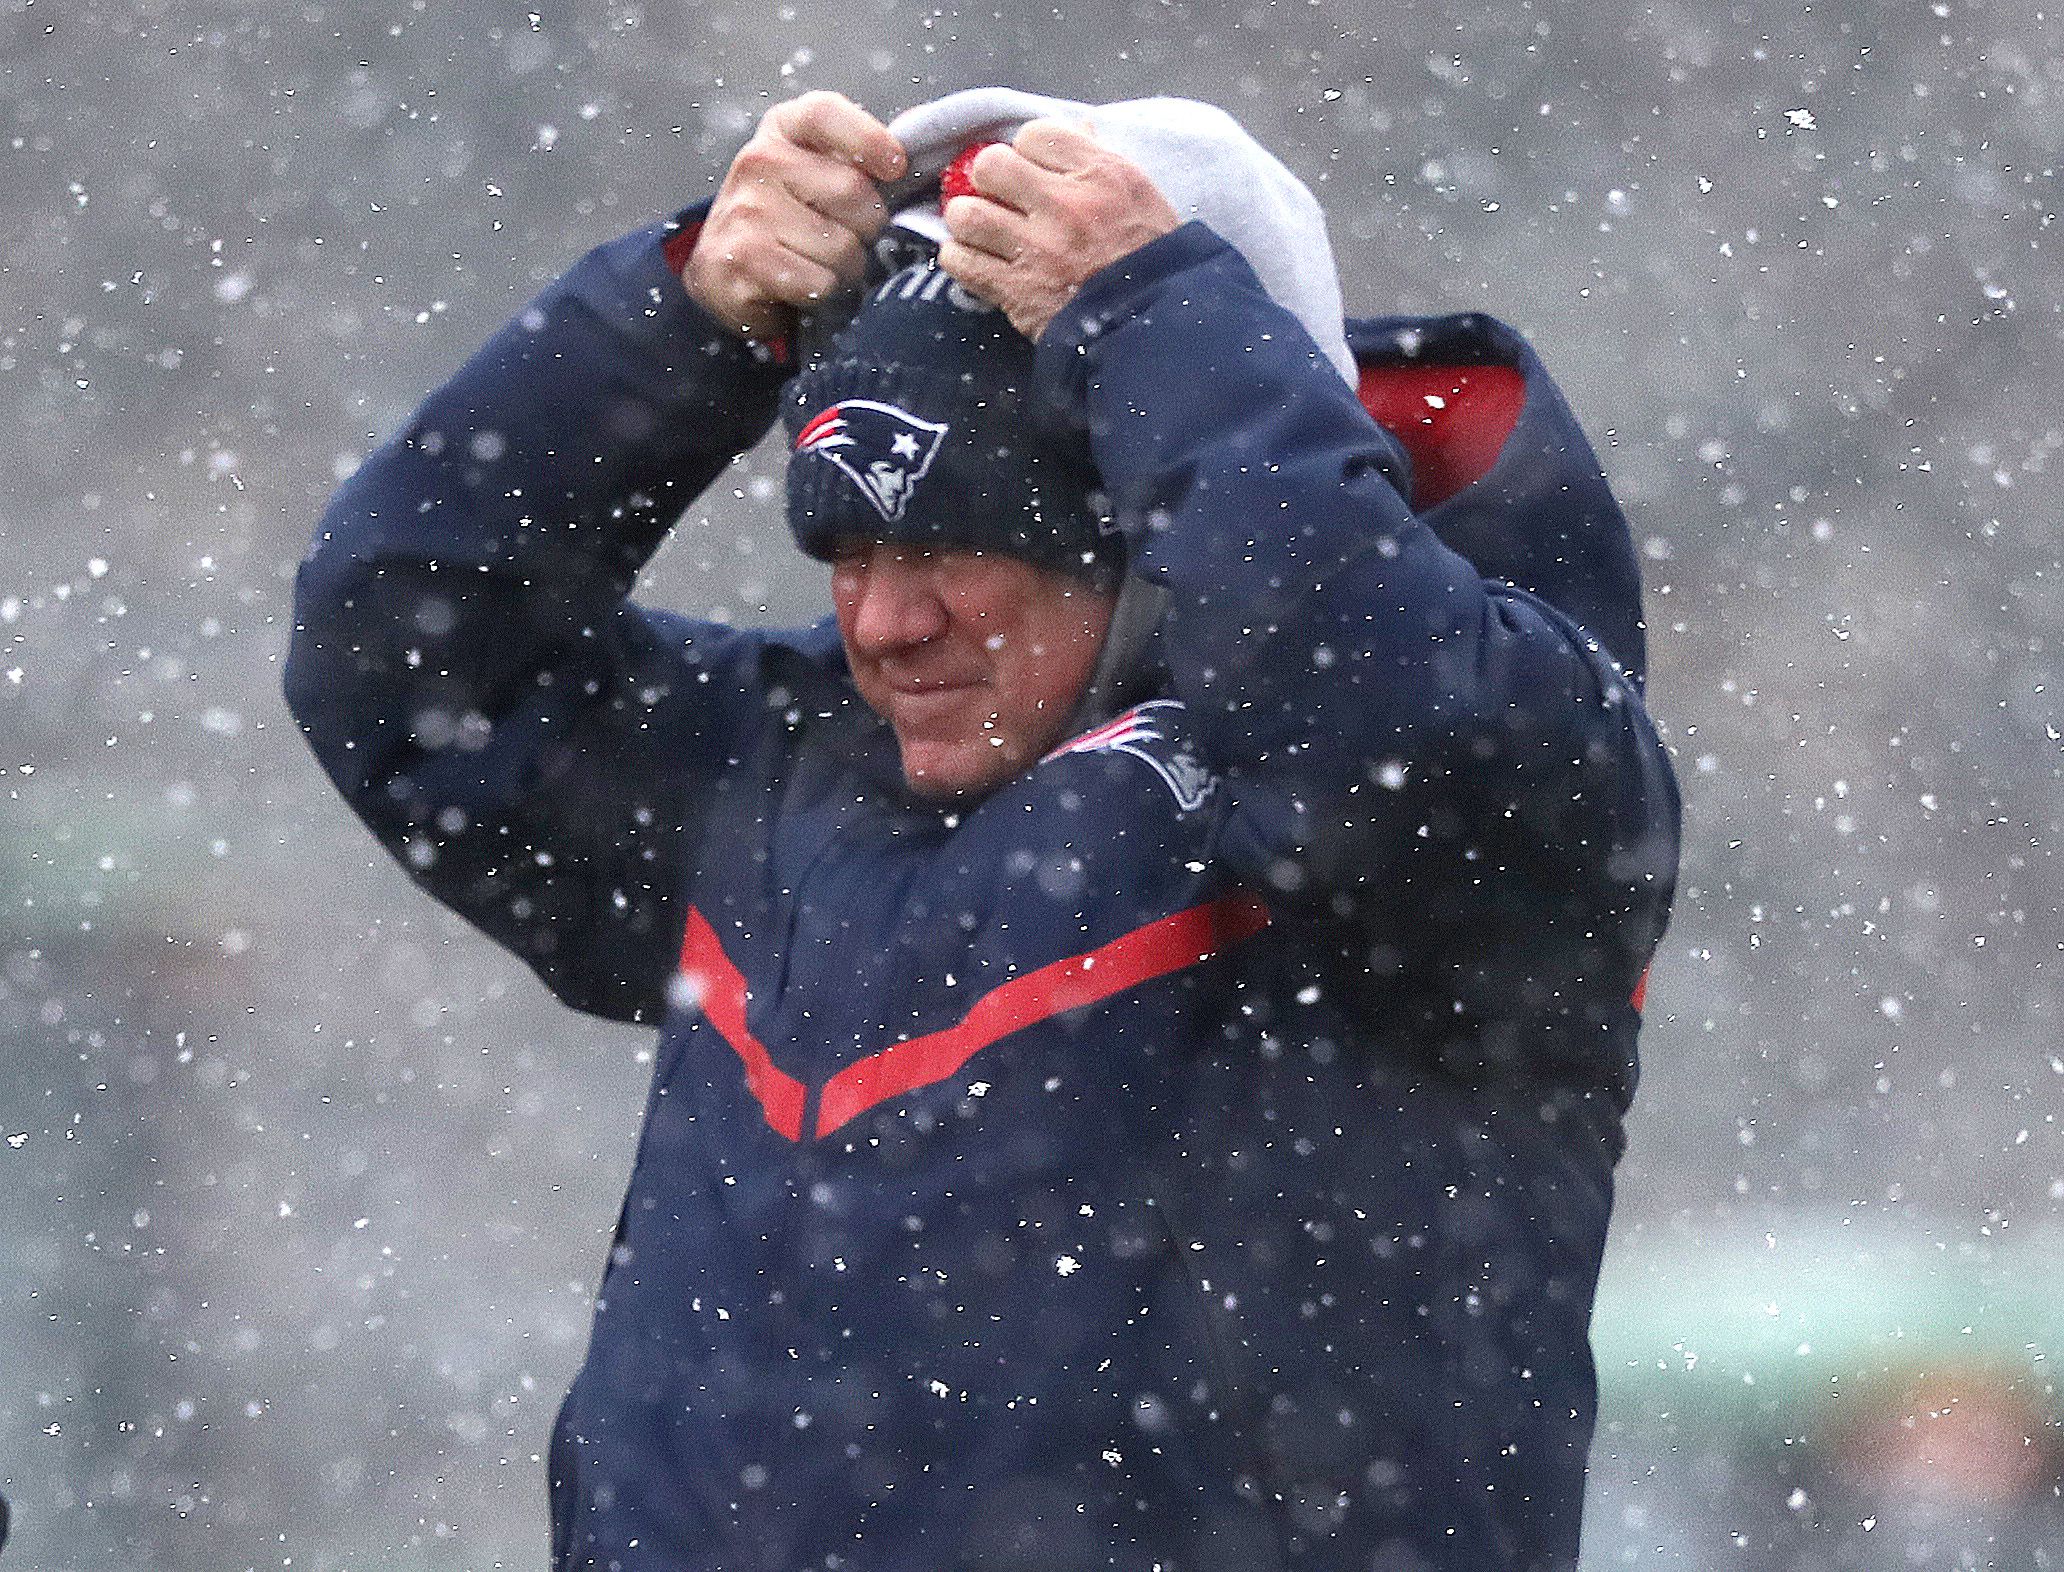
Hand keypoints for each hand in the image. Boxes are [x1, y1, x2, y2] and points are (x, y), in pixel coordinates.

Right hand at [683, 90, 906, 341]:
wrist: (724, 270)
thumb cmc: (787, 218)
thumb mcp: (815, 171)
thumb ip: (856, 157)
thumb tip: (913, 143)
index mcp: (781, 129)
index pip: (826, 114)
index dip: (869, 139)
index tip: (896, 168)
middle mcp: (758, 161)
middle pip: (852, 191)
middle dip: (867, 226)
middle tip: (849, 235)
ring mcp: (747, 209)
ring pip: (840, 246)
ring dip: (846, 267)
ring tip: (820, 262)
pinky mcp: (742, 258)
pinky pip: (818, 282)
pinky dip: (822, 291)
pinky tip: (800, 282)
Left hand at [938, 120, 1179, 342]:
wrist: (1152, 323)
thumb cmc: (1150, 254)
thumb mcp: (1139, 193)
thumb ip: (1100, 158)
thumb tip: (1075, 127)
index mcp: (1100, 175)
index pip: (1034, 134)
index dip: (1028, 151)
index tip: (1034, 171)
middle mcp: (1065, 206)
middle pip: (991, 166)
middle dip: (989, 179)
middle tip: (998, 196)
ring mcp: (1037, 250)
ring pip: (966, 215)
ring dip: (967, 221)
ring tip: (979, 230)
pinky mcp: (1017, 291)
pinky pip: (961, 262)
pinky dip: (961, 259)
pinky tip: (975, 260)